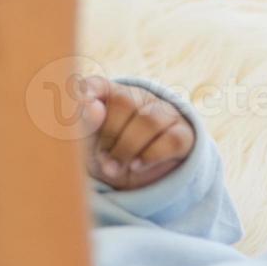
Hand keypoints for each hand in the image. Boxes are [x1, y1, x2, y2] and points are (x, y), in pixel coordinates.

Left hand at [80, 77, 194, 189]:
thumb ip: (83, 123)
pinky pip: (172, 140)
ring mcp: (164, 113)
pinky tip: (135, 166)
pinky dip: (151, 156)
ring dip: (128, 148)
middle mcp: (137, 96)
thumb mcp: (85, 142)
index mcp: (106, 92)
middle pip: (124, 102)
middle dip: (110, 134)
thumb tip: (91, 105)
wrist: (131, 182)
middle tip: (101, 157)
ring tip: (113, 168)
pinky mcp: (184, 134)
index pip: (96, 84)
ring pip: (150, 121)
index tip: (82, 100)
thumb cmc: (100, 153)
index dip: (88, 91)